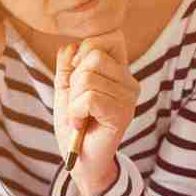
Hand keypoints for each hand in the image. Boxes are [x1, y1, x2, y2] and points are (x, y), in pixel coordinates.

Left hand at [53, 31, 139, 195]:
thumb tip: (71, 45)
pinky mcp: (121, 115)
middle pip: (92, 55)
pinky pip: (89, 98)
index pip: (110, 36)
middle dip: (74, 79)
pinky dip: (76, 112)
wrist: (79, 159)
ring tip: (80, 115)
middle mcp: (129, 82)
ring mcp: (128, 99)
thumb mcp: (66, 87)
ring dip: (73, 100)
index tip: (77, 71)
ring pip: (87, 78)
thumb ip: (69, 63)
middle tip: (78, 102)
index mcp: (119, 71)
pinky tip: (82, 124)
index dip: (86, 48)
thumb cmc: (75, 123)